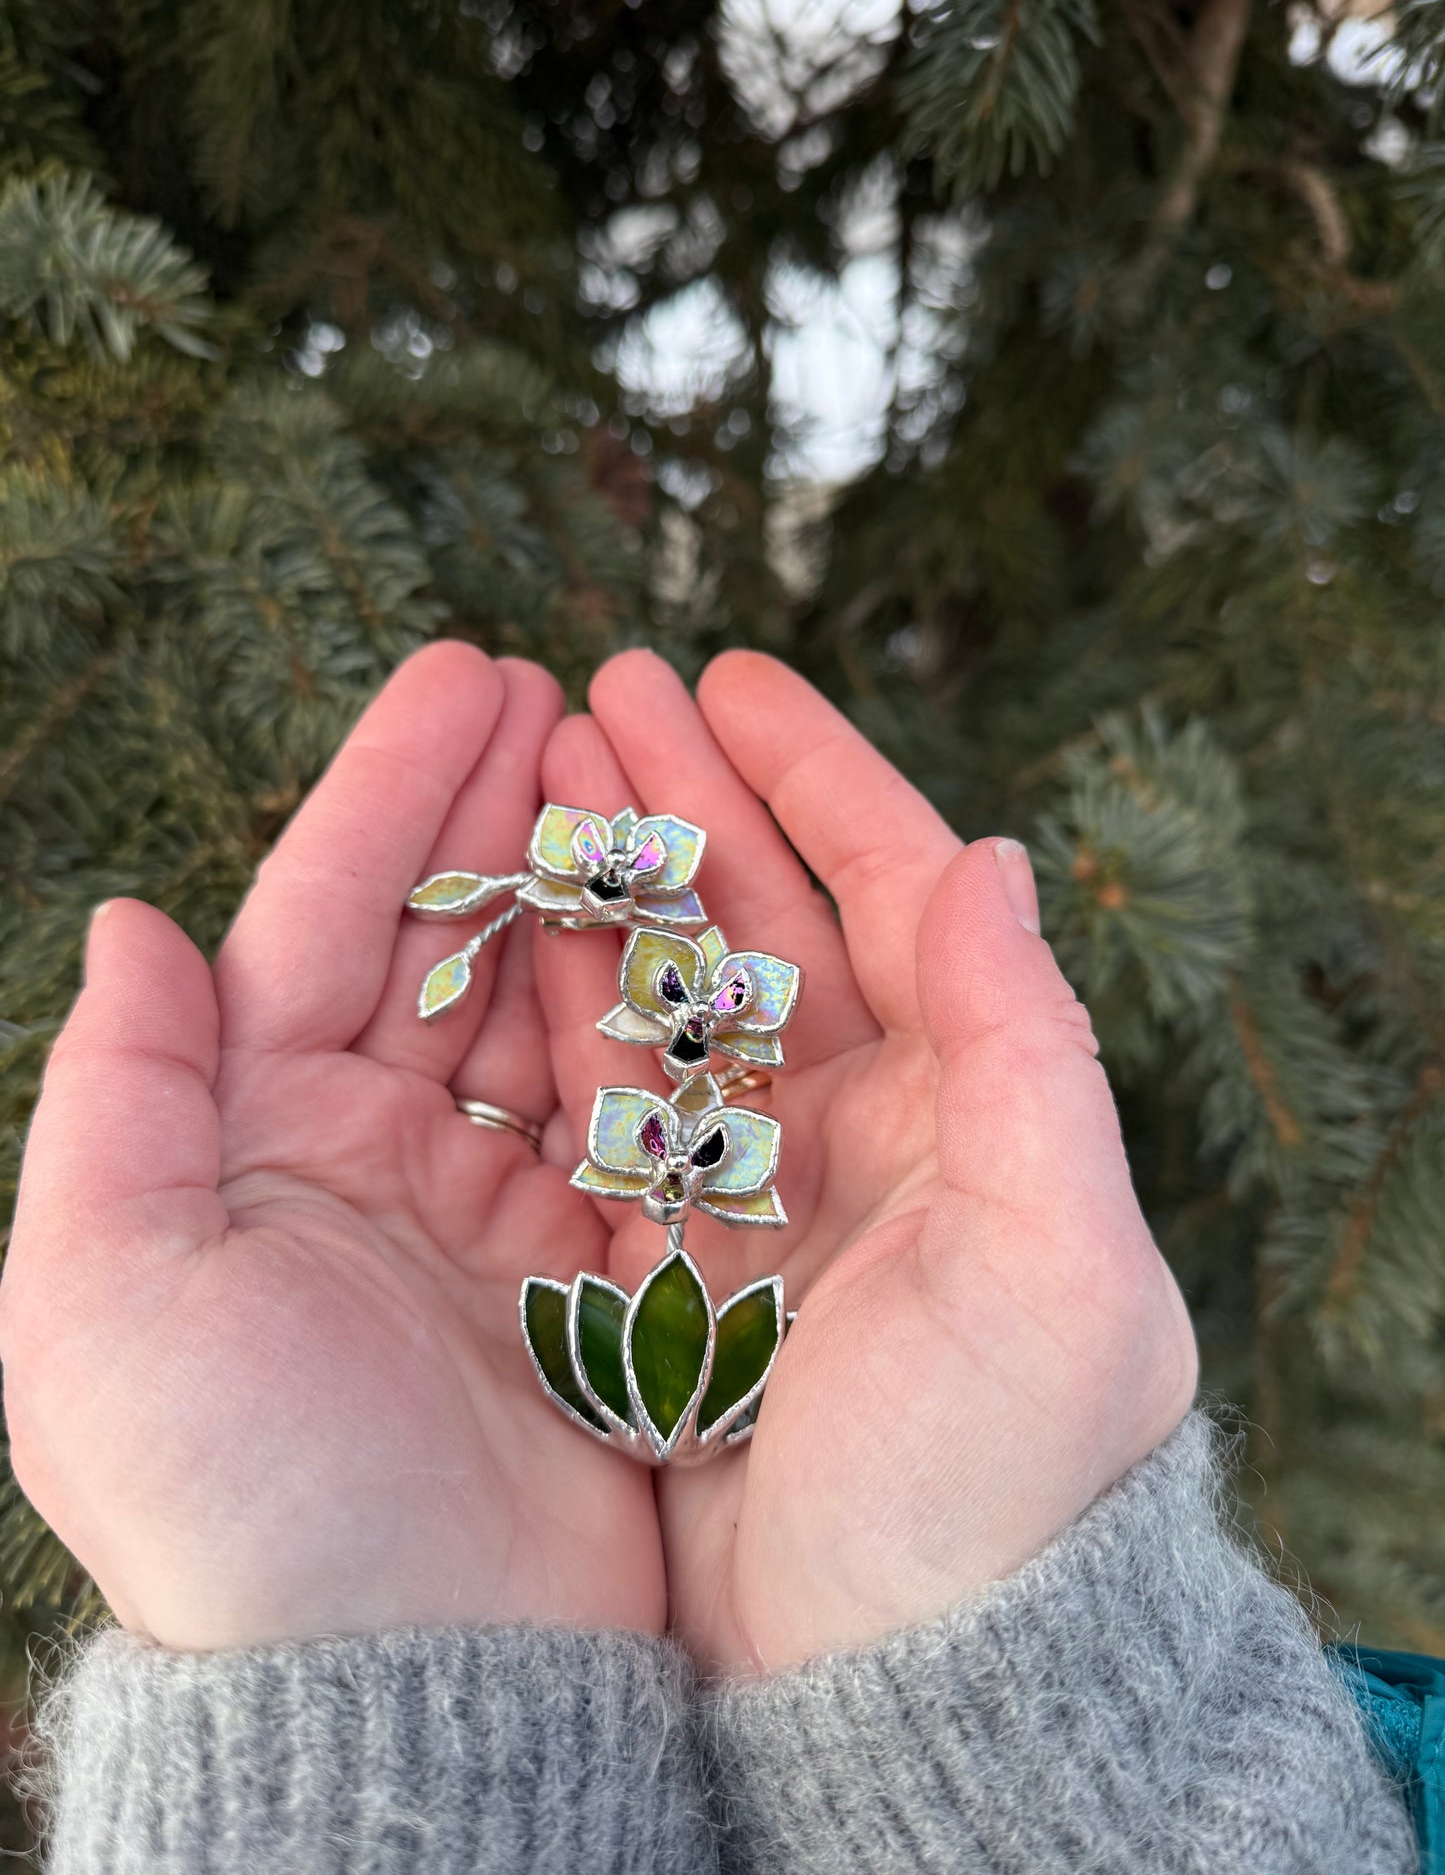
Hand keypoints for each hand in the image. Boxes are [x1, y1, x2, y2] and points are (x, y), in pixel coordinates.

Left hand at [0, 643, 664, 1650]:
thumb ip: (114, 1100)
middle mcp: (362, 1161)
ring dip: (587, 889)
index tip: (472, 673)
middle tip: (567, 687)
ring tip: (642, 773)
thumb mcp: (106, 1299)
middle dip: (498, 811)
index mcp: (247, 1142)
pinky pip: (629, 1104)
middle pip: (442, 940)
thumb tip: (129, 923)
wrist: (409, 1692)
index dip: (393, 791)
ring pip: (545, 1004)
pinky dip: (659, 1012)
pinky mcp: (587, 1271)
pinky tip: (699, 925)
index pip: (326, 922)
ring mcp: (483, 1212)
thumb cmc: (240, 1502)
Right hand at [541, 651, 1197, 1673]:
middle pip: (762, 919)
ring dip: (608, 885)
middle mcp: (868, 1130)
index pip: (895, 892)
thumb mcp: (1051, 1262)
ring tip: (532, 779)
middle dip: (686, 800)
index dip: (815, 776)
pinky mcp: (668, 1264)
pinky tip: (501, 935)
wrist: (895, 1683)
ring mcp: (757, 1191)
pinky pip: (603, 1106)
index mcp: (970, 1104)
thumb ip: (1033, 1051)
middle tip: (599, 689)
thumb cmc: (998, 1479)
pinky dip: (556, 1014)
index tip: (731, 675)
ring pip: (669, 994)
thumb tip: (995, 854)